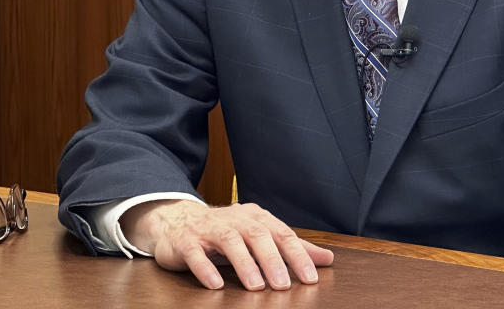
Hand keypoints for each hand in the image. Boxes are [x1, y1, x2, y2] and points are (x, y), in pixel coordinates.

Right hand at [120, 199, 333, 290]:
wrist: (177, 221)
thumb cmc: (224, 231)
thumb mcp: (259, 236)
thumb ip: (291, 248)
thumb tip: (326, 258)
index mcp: (254, 217)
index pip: (281, 233)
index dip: (296, 255)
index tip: (310, 277)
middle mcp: (234, 219)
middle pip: (257, 234)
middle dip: (272, 260)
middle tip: (283, 285)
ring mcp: (209, 228)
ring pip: (229, 240)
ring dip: (244, 263)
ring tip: (255, 286)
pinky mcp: (186, 241)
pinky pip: (196, 253)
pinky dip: (206, 268)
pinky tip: (216, 284)